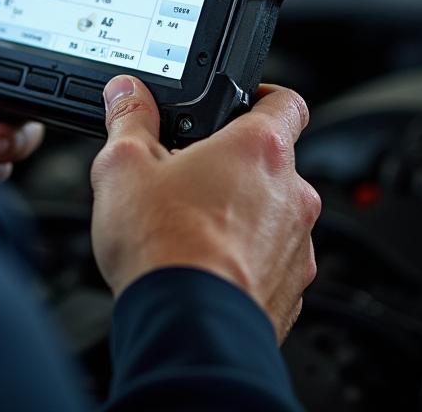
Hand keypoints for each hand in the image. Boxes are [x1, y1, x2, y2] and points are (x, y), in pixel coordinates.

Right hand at [90, 76, 319, 342]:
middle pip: (272, 162)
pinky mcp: (291, 290)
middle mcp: (291, 194)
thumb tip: (127, 94)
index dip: (261, 96)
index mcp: (260, 149)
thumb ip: (129, 118)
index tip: (237, 103)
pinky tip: (203, 265)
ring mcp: (297, 246)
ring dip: (242, 213)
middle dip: (233, 165)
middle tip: (188, 174)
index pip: (285, 102)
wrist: (185, 328)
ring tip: (189, 226)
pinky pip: (271, 260)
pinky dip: (244, 258)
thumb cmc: (164, 246)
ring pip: (272, 214)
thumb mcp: (124, 164)